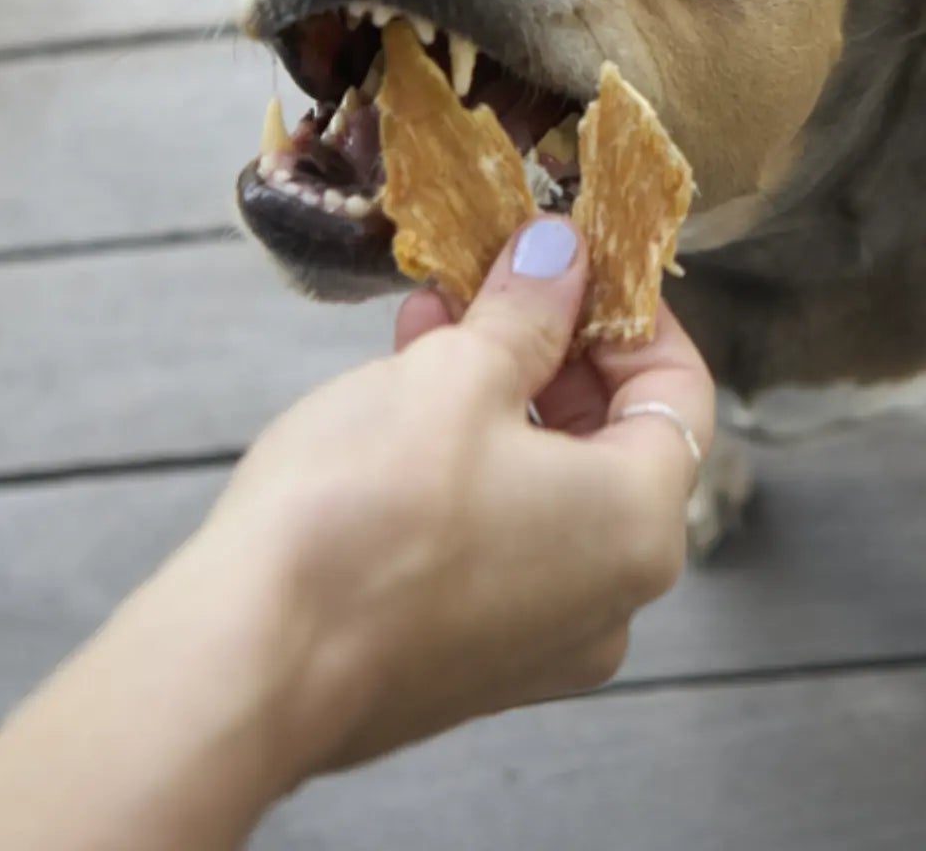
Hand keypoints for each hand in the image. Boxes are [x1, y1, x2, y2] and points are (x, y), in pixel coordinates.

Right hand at [202, 216, 713, 781]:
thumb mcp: (455, 374)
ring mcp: (543, 641)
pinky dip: (471, 468)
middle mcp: (612, 597)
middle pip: (614, 438)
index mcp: (638, 525)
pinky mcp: (472, 662)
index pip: (679, 390)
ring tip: (430, 329)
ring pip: (549, 486)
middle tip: (496, 285)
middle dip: (552, 349)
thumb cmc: (363, 515)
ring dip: (501, 398)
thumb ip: (528, 311)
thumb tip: (562, 258)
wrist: (246, 667)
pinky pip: (502, 539)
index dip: (632, 313)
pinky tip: (403, 408)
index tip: (578, 264)